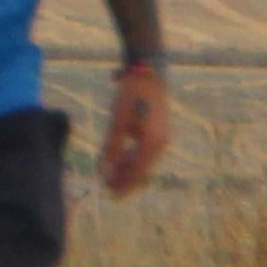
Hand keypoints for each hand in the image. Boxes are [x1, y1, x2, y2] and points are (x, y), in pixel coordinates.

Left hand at [100, 65, 171, 194]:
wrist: (149, 72)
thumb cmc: (131, 95)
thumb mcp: (117, 121)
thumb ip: (112, 148)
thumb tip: (104, 171)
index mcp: (152, 142)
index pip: (137, 172)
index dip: (124, 185)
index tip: (110, 194)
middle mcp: (161, 143)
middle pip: (142, 169)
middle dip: (125, 180)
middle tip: (108, 190)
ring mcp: (162, 137)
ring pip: (144, 161)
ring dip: (128, 170)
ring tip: (112, 177)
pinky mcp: (159, 130)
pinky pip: (146, 151)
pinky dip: (133, 158)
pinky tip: (121, 161)